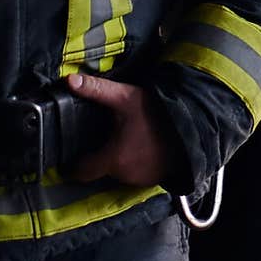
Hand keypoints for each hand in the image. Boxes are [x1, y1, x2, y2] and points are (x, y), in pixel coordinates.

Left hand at [65, 72, 173, 186]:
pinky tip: (138, 146)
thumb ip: (96, 89)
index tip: (68, 158)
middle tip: (102, 136)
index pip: (81, 172)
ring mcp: (140, 180)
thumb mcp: (125, 97)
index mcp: (112, 158)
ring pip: (118, 171)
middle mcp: (124, 175)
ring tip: (122, 139)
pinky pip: (135, 174)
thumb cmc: (157, 113)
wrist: (193, 125)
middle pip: (101, 169)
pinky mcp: (154, 180)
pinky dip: (133, 163)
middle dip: (99, 155)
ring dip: (118, 159)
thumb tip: (70, 80)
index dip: (73, 165)